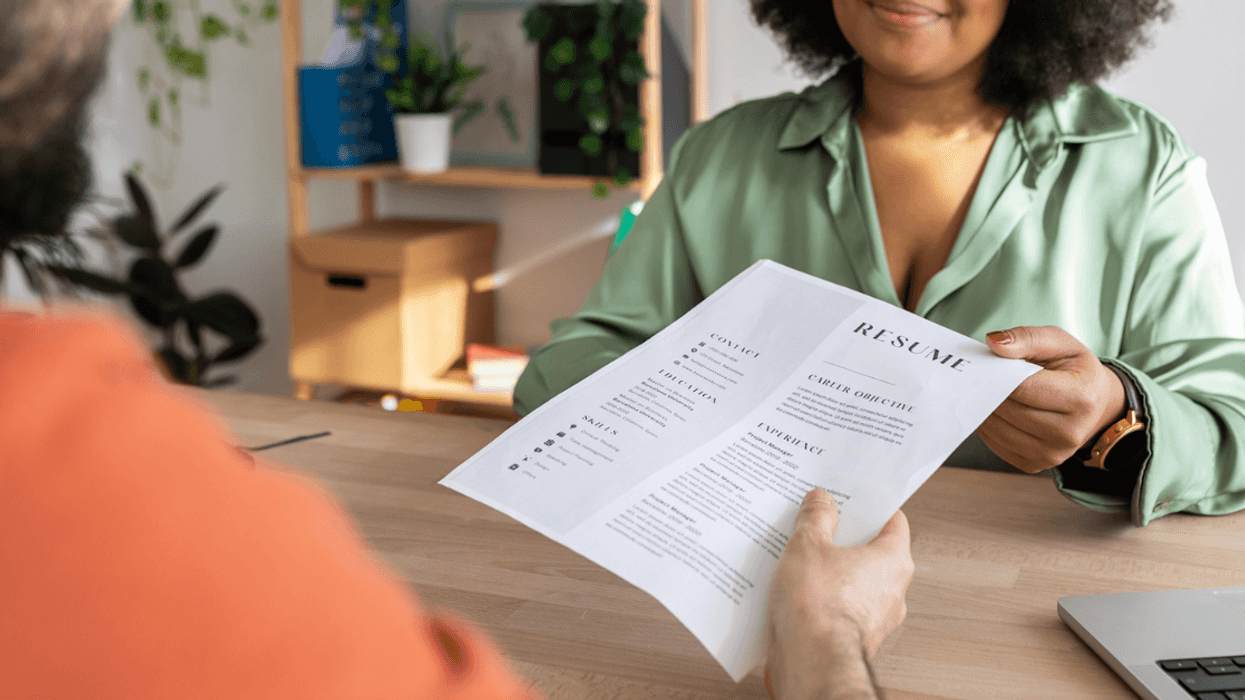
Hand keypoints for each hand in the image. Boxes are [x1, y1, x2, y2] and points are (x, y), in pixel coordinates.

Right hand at [765, 490, 912, 699]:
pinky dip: (823, 598)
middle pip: (871, 551)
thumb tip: (821, 502)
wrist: (811, 660)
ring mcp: (876, 618)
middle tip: (818, 525)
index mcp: (893, 561)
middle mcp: (893, 591)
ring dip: (831, 570)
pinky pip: (841, 608)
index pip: (893, 522)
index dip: (870, 507)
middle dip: (843, 538)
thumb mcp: (808, 544)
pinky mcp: (855, 638)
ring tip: (800, 559)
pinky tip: (797, 591)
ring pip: (854, 582)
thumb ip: (817, 517)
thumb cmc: (818, 607)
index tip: (851, 498)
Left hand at [981, 326, 1125, 473]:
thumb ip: (1026, 338)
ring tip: (989, 392)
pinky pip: (996, 445)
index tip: (986, 364)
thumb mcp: (1059, 343)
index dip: (998, 374)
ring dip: (986, 408)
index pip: (1023, 388)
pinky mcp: (1035, 465)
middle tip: (984, 377)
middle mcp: (1070, 432)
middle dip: (990, 391)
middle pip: (1009, 410)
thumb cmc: (1074, 370)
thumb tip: (994, 343)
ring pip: (998, 429)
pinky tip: (995, 411)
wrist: (1094, 403)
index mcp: (1081, 398)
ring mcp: (1053, 454)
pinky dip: (988, 426)